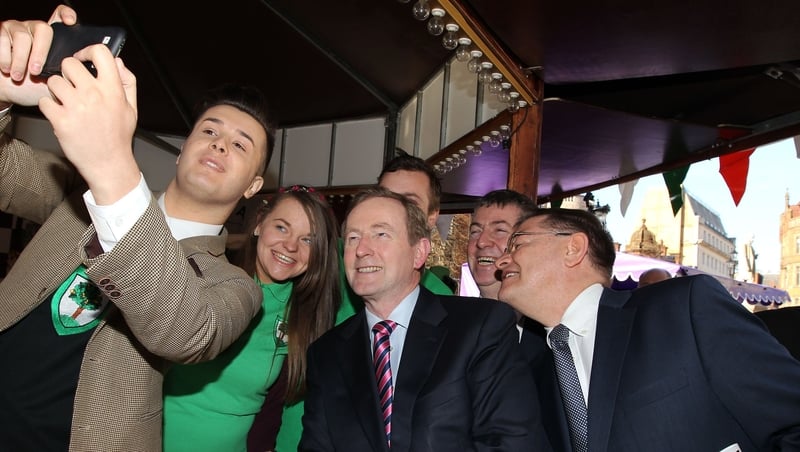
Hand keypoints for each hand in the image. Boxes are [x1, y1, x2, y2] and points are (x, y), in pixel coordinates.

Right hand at [0, 4, 76, 106]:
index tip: (70, 22)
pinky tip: (7, 69)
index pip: (60, 15)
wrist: (8, 89)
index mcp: (52, 38)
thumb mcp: (55, 81)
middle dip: (40, 52)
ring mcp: (17, 29)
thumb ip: (67, 73)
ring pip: (22, 37)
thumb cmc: (33, 86)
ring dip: (20, 60)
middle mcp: (35, 29)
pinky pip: (3, 41)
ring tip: (19, 76)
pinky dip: (6, 59)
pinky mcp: (1, 34)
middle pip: (43, 29)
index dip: (66, 15)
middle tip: (36, 71)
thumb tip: (84, 72)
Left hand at [39, 44, 139, 204]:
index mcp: (113, 90)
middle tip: (72, 85)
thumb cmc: (119, 136)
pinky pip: (45, 101)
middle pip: (69, 63)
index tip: (83, 58)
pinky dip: (49, 107)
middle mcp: (94, 95)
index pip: (100, 53)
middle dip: (68, 72)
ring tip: (65, 101)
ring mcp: (76, 107)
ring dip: (56, 90)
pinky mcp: (61, 120)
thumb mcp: (131, 107)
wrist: (108, 164)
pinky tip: (59, 114)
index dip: (88, 51)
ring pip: (54, 81)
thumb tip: (117, 61)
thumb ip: (127, 82)